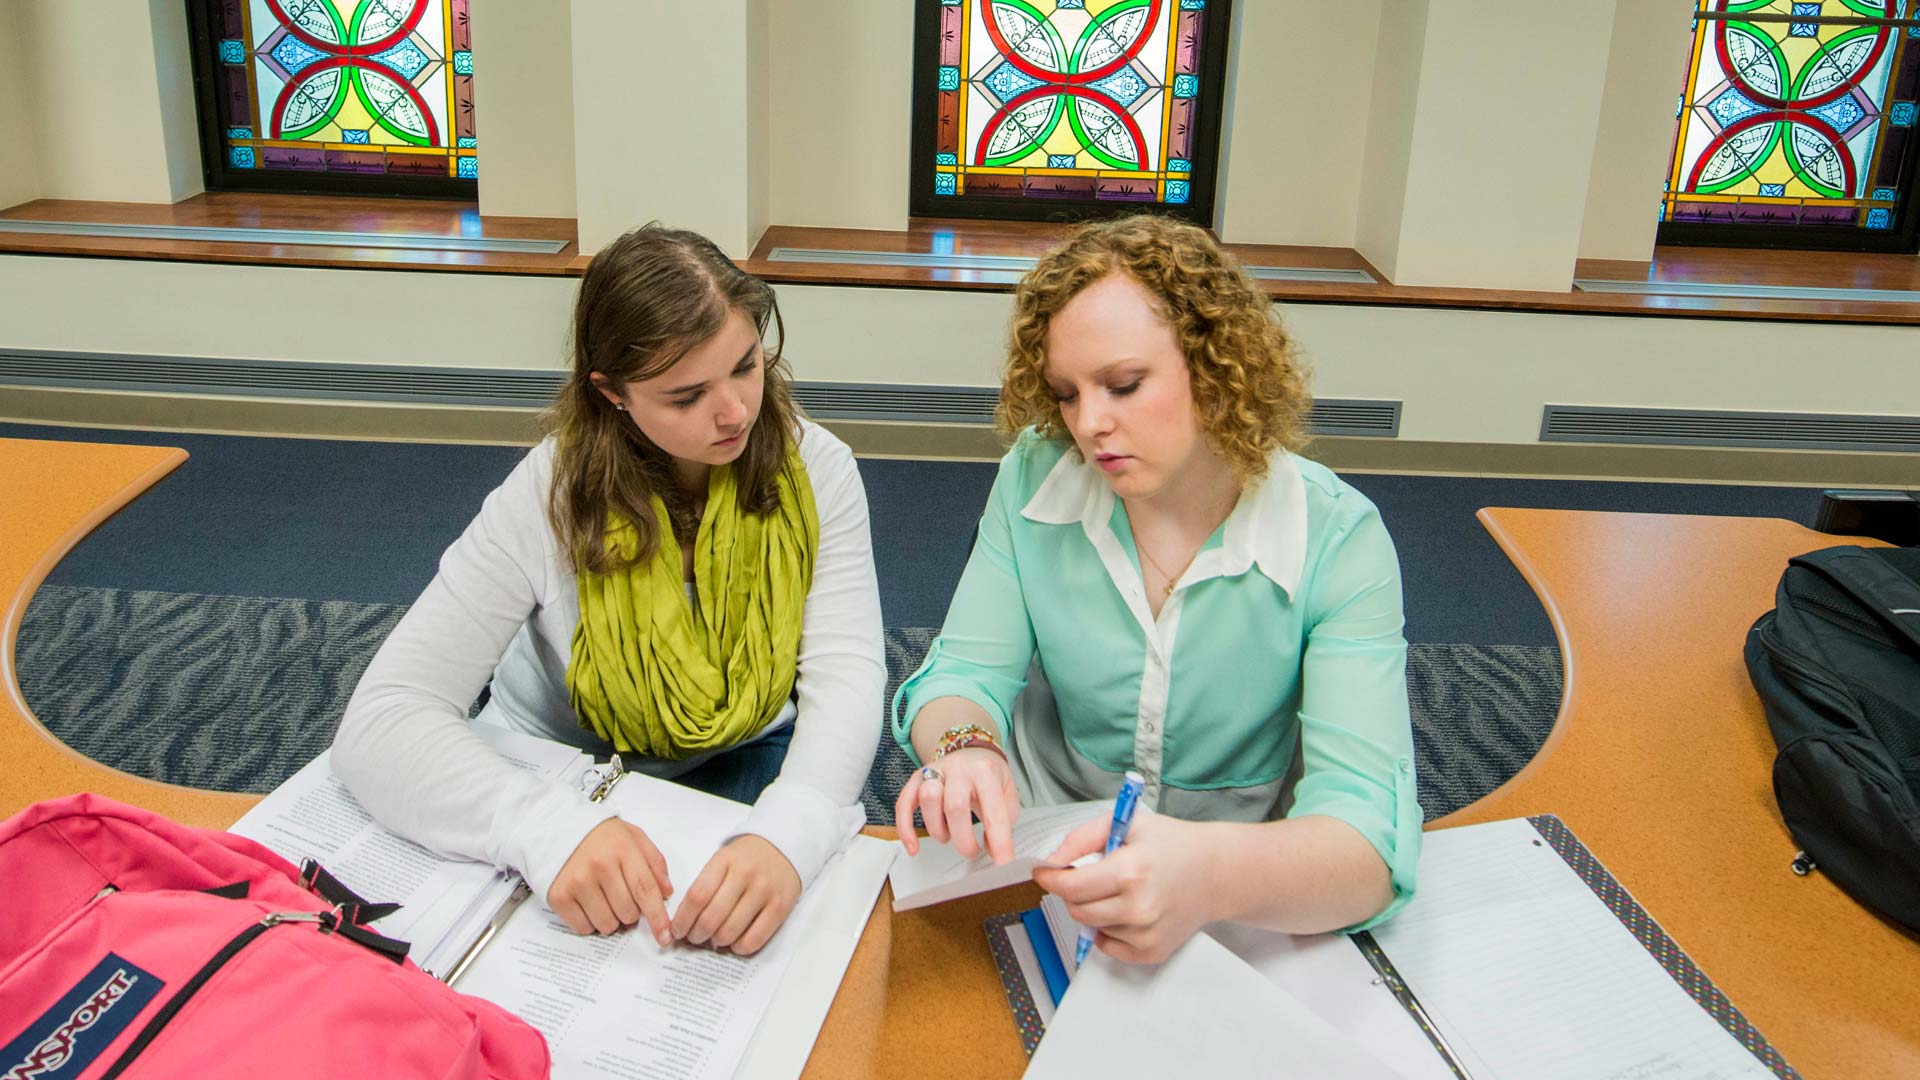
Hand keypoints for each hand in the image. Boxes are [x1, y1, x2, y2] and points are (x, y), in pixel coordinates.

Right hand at [548, 817, 673, 943]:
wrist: (560, 828)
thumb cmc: (601, 836)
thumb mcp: (634, 837)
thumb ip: (655, 863)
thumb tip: (666, 893)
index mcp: (622, 850)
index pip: (645, 890)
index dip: (658, 917)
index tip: (665, 936)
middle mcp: (600, 867)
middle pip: (628, 912)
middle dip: (631, 912)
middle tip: (621, 895)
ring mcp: (577, 882)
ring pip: (607, 924)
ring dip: (610, 918)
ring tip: (603, 897)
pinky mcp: (559, 896)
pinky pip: (583, 927)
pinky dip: (589, 922)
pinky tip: (587, 903)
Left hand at [670, 835, 800, 955]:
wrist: (785, 846)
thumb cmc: (748, 858)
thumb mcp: (724, 859)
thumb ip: (706, 884)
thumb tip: (687, 921)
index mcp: (724, 860)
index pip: (697, 896)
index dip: (683, 919)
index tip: (677, 930)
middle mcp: (745, 874)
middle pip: (711, 917)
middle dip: (696, 935)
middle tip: (695, 938)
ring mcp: (764, 891)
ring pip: (730, 931)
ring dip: (716, 942)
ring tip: (715, 939)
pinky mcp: (781, 907)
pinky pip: (754, 939)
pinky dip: (739, 948)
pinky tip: (735, 943)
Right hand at [892, 747, 1019, 862]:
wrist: (972, 750)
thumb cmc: (989, 776)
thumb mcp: (1007, 794)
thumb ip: (1003, 822)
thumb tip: (992, 852)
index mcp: (986, 772)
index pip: (994, 811)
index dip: (999, 842)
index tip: (1003, 864)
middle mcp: (959, 769)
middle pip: (955, 806)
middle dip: (963, 839)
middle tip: (971, 852)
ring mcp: (936, 771)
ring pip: (928, 799)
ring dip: (938, 829)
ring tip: (949, 837)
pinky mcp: (917, 778)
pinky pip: (904, 803)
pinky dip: (906, 828)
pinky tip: (914, 848)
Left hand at [1031, 811, 1216, 964]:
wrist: (1216, 872)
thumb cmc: (1172, 845)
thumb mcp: (1126, 824)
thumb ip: (1081, 838)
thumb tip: (1052, 861)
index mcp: (1130, 871)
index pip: (1071, 886)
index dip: (1050, 878)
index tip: (1044, 872)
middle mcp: (1138, 907)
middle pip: (1077, 909)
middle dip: (1073, 892)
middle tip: (1089, 875)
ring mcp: (1146, 933)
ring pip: (1092, 927)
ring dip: (1095, 909)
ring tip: (1120, 890)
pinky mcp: (1152, 952)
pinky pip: (1108, 946)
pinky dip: (1109, 929)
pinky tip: (1127, 910)